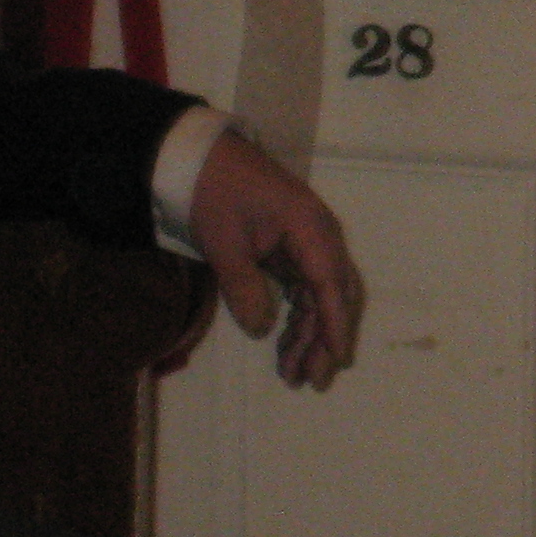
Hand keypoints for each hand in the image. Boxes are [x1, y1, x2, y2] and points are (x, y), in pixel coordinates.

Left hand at [189, 130, 363, 389]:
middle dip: (326, 338)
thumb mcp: (224, 242)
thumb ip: (244, 287)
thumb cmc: (213, 192)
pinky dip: (296, 318)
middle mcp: (319, 236)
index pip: (330, 283)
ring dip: (310, 334)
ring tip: (292, 374)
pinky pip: (303, 289)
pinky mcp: (290, 248)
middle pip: (335, 294)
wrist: (199, 156)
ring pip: (319, 296)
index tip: (336, 358)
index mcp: (310, 228)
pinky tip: (283, 345)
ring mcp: (306, 242)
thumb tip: (263, 330)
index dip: (335, 324)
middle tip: (312, 380)